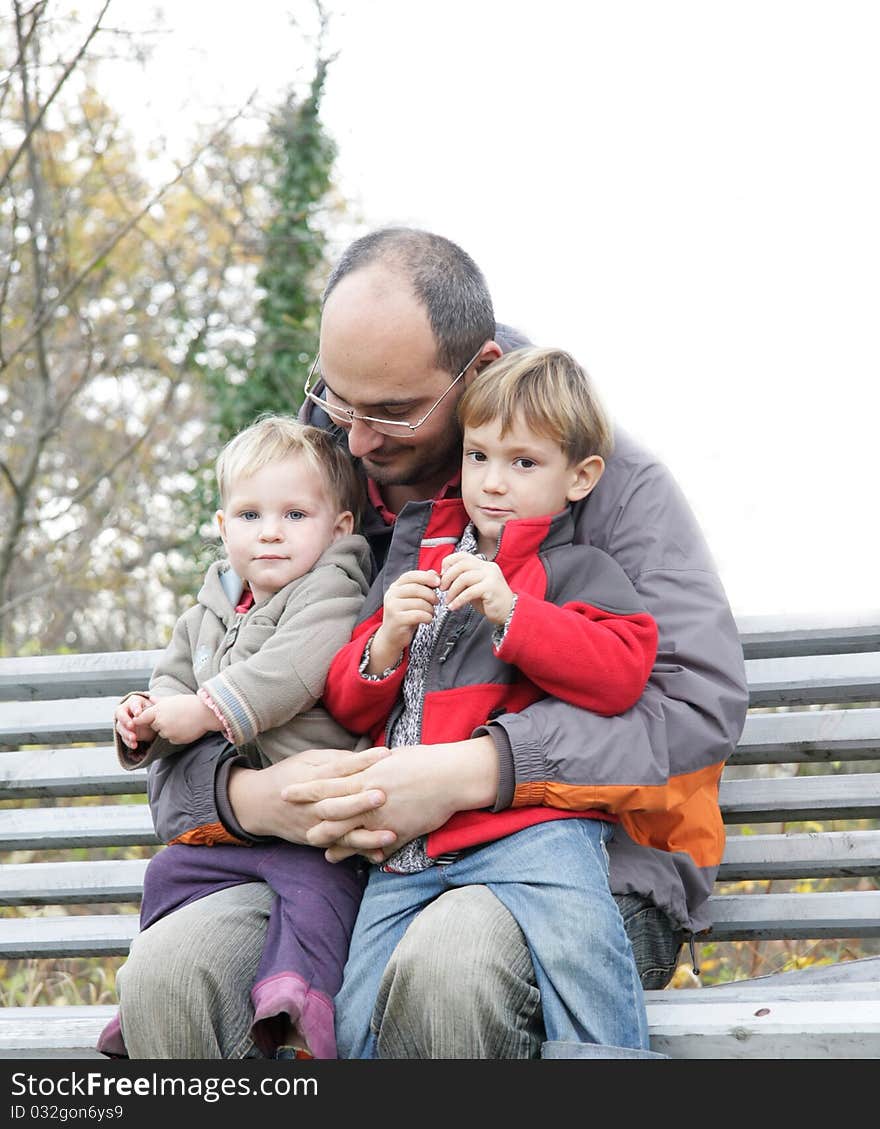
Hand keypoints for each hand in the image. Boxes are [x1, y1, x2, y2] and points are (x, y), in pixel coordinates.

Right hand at [114, 694, 153, 749]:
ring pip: (120, 727)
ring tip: (134, 738)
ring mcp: (123, 722)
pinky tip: (134, 744)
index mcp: (133, 702)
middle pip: (121, 715)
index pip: (132, 704)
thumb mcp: (153, 708)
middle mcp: (125, 711)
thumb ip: (150, 710)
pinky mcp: (124, 732)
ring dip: (126, 733)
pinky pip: (124, 737)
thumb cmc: (152, 710)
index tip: (138, 713)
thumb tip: (146, 714)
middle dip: (125, 721)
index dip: (135, 708)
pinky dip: (128, 742)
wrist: (152, 720)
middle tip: (131, 726)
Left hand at [137, 693, 217, 745]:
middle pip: (154, 726)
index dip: (139, 720)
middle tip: (173, 716)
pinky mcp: (175, 740)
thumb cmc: (190, 703)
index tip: (138, 721)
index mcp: (158, 710)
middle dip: (160, 723)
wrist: (205, 713)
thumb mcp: (173, 699)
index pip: (141, 718)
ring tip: (181, 721)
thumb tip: (150, 697)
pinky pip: (171, 739)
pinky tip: (185, 727)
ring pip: (163, 733)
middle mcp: (160, 722)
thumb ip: (159, 701)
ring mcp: (167, 732)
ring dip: (168, 730)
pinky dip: (176, 735)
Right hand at [228, 744, 396, 848]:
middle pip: (338, 804)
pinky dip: (359, 853)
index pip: (339, 769)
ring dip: (366, 836)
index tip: (384, 755)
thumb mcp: (307, 759)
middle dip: (360, 802)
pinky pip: (339, 848)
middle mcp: (312, 804)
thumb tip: (363, 757)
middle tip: (383, 795)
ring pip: (341, 832)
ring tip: (391, 835)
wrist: (257, 804)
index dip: (361, 761)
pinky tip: (380, 855)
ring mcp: (314, 825)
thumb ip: (334, 760)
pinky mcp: (316, 840)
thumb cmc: (288, 775)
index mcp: (311, 778)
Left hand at [281, 736, 498, 862]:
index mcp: (366, 776)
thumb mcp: (391, 759)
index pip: (327, 784)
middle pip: (333, 814)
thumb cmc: (423, 761)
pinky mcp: (399, 832)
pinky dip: (366, 855)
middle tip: (295, 828)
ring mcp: (383, 818)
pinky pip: (378, 847)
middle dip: (313, 822)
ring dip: (336, 844)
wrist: (450, 776)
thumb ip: (370, 764)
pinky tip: (360, 862)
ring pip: (352, 835)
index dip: (305, 790)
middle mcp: (370, 798)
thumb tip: (358, 762)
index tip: (286, 791)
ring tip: (322, 853)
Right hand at [369, 569, 439, 672]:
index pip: (411, 575)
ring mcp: (393, 607)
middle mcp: (391, 595)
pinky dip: (427, 617)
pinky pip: (419, 615)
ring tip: (430, 613)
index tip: (438, 582)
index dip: (426, 577)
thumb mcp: (412, 598)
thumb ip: (421, 585)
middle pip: (417, 589)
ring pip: (420, 603)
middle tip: (436, 602)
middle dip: (431, 595)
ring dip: (430, 609)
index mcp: (395, 587)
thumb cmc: (405, 615)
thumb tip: (434, 573)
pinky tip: (427, 619)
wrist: (391, 636)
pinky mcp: (397, 619)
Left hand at [441, 552, 513, 624]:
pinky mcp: (491, 588)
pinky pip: (469, 592)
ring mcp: (490, 576)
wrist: (509, 612)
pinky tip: (454, 607)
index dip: (448, 563)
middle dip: (447, 577)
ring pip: (464, 578)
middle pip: (461, 564)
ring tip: (448, 601)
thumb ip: (462, 580)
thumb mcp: (474, 587)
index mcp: (483, 564)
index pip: (461, 555)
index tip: (442, 576)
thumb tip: (442, 578)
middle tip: (442, 589)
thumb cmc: (490, 601)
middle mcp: (487, 567)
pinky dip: (458, 600)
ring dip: (452, 591)